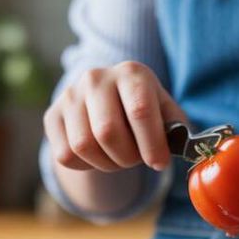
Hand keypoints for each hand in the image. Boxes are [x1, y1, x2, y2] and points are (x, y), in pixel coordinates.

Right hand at [43, 61, 186, 172]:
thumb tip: (185, 150)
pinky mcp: (52, 115)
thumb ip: (177, 130)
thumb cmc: (143, 111)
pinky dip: (85, 166)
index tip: (158, 163)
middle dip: (127, 158)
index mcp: (131, 73)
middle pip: (107, 133)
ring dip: (106, 164)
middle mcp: (96, 77)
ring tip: (117, 157)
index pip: (139, 112)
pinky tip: (97, 155)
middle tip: (136, 159)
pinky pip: (65, 155)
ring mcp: (70, 95)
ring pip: (83, 146)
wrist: (106, 101)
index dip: (151, 145)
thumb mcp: (165, 113)